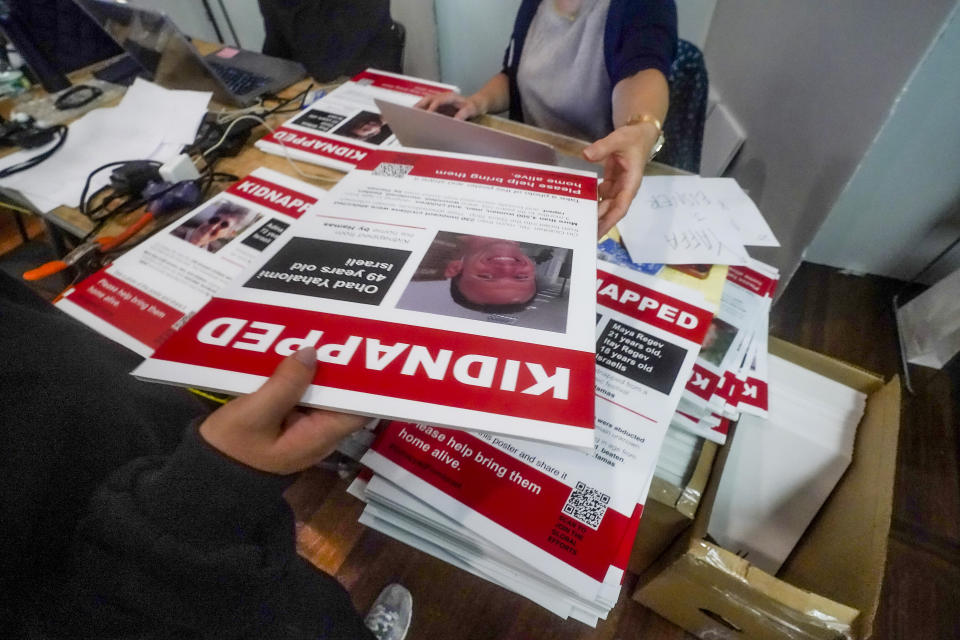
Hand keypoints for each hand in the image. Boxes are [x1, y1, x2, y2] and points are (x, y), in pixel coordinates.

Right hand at [199, 348, 367, 474]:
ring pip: (321, 392)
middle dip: (341, 367)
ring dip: (320, 367)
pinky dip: (300, 374)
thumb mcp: (254, 414)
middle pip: (342, 396)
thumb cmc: (231, 449)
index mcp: (319, 436)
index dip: (368, 385)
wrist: (207, 473)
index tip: (368, 356)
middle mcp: (319, 432)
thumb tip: (312, 354)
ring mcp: (304, 425)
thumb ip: (284, 384)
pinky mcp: (288, 418)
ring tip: (322, 335)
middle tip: (340, 333)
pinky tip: (296, 351)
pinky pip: (302, 393)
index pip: (360, 411)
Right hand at [414, 91, 483, 120]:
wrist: (475, 104)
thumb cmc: (473, 106)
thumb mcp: (470, 110)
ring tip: (410, 116)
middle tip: (412, 113)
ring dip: (418, 108)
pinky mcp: (438, 107)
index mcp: (450, 97)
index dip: (432, 107)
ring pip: (426, 103)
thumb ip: (463, 115)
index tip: (428, 114)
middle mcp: (443, 97)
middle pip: (428, 99)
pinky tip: (417, 120)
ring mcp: (440, 102)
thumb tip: (454, 121)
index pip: (438, 100)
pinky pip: (428, 108)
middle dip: (420, 105)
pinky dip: (421, 112)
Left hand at [583, 124, 657, 238]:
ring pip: (605, 205)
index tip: (598, 232)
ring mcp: (618, 187)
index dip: (610, 220)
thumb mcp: (619, 139)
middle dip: (598, 222)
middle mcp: (625, 189)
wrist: (639, 133)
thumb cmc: (633, 138)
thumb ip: (603, 147)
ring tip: (578, 225)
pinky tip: (578, 207)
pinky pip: (601, 196)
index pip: (621, 207)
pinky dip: (591, 201)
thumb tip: (586, 155)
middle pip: (611, 210)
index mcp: (631, 183)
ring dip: (594, 214)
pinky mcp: (612, 183)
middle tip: (581, 234)